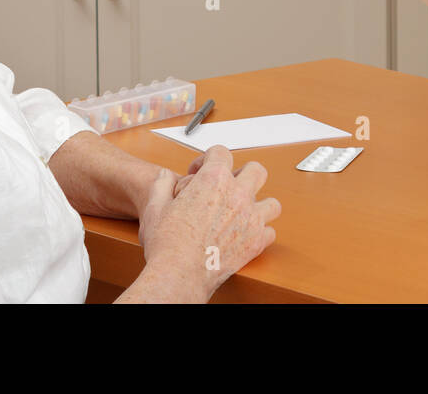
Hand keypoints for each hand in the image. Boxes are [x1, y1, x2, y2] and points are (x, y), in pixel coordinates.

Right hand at [136, 146, 279, 302]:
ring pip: (272, 202)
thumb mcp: (155, 207)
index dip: (207, 159)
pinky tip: (245, 234)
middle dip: (242, 174)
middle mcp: (237, 195)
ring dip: (259, 204)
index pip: (221, 152)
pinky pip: (270, 231)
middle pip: (256, 170)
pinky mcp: (256, 242)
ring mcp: (251, 218)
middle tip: (228, 187)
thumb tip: (166, 176)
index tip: (198, 173)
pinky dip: (260, 232)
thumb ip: (161, 185)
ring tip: (243, 211)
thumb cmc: (167, 243)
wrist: (178, 275)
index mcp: (213, 180)